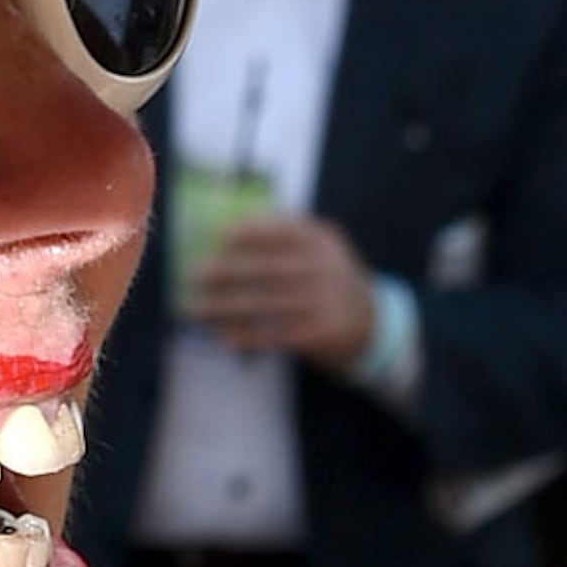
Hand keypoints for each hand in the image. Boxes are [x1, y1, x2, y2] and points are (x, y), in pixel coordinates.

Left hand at [186, 206, 383, 372]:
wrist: (371, 322)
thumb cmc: (327, 278)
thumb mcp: (319, 248)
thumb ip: (283, 235)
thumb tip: (226, 231)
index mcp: (322, 240)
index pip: (284, 231)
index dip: (252, 232)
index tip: (221, 235)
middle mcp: (326, 268)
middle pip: (268, 269)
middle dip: (227, 272)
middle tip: (195, 275)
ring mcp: (325, 302)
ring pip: (266, 304)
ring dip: (226, 308)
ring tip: (196, 310)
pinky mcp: (322, 333)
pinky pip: (277, 333)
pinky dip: (248, 336)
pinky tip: (224, 336)